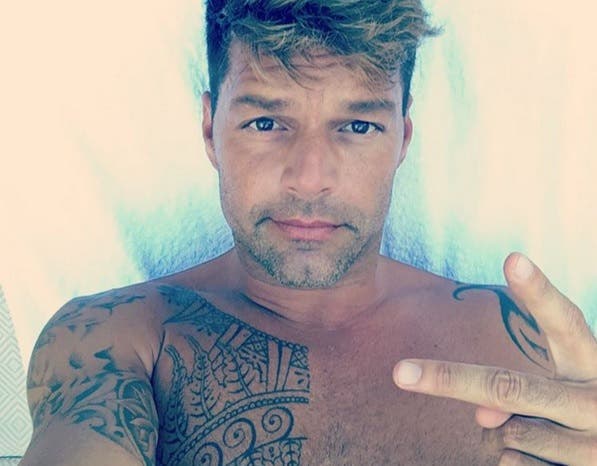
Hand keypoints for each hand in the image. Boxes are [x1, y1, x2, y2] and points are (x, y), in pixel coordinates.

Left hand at [393, 253, 596, 464]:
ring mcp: (594, 446)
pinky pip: (513, 464)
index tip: (512, 259)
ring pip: (507, 432)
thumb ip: (521, 392)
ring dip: (509, 433)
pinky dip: (518, 459)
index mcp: (594, 364)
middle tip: (400, 373)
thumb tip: (482, 419)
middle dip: (449, 380)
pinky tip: (550, 458)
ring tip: (552, 434)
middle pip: (508, 386)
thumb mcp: (564, 392)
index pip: (564, 321)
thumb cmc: (586, 412)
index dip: (539, 292)